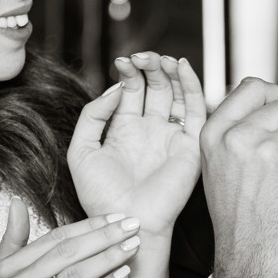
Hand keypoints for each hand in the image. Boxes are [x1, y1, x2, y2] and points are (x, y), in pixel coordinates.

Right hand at [0, 198, 140, 277]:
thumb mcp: (2, 272)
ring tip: (130, 247)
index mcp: (7, 268)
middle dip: (102, 237)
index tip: (113, 217)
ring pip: (74, 277)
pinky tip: (121, 276)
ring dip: (106, 259)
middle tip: (130, 226)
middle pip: (66, 254)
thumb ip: (13, 238)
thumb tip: (17, 201)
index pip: (53, 240)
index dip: (85, 226)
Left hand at [68, 52, 204, 241]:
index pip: (132, 89)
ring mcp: (171, 135)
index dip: (129, 72)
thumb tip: (116, 88)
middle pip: (155, 86)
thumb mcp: (81, 149)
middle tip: (139, 56)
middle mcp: (150, 129)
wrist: (123, 221)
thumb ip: (93, 115)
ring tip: (156, 58)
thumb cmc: (100, 194)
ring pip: (176, 92)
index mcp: (125, 129)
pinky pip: (195, 109)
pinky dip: (191, 85)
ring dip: (168, 71)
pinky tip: (180, 66)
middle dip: (148, 66)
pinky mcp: (189, 144)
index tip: (121, 61)